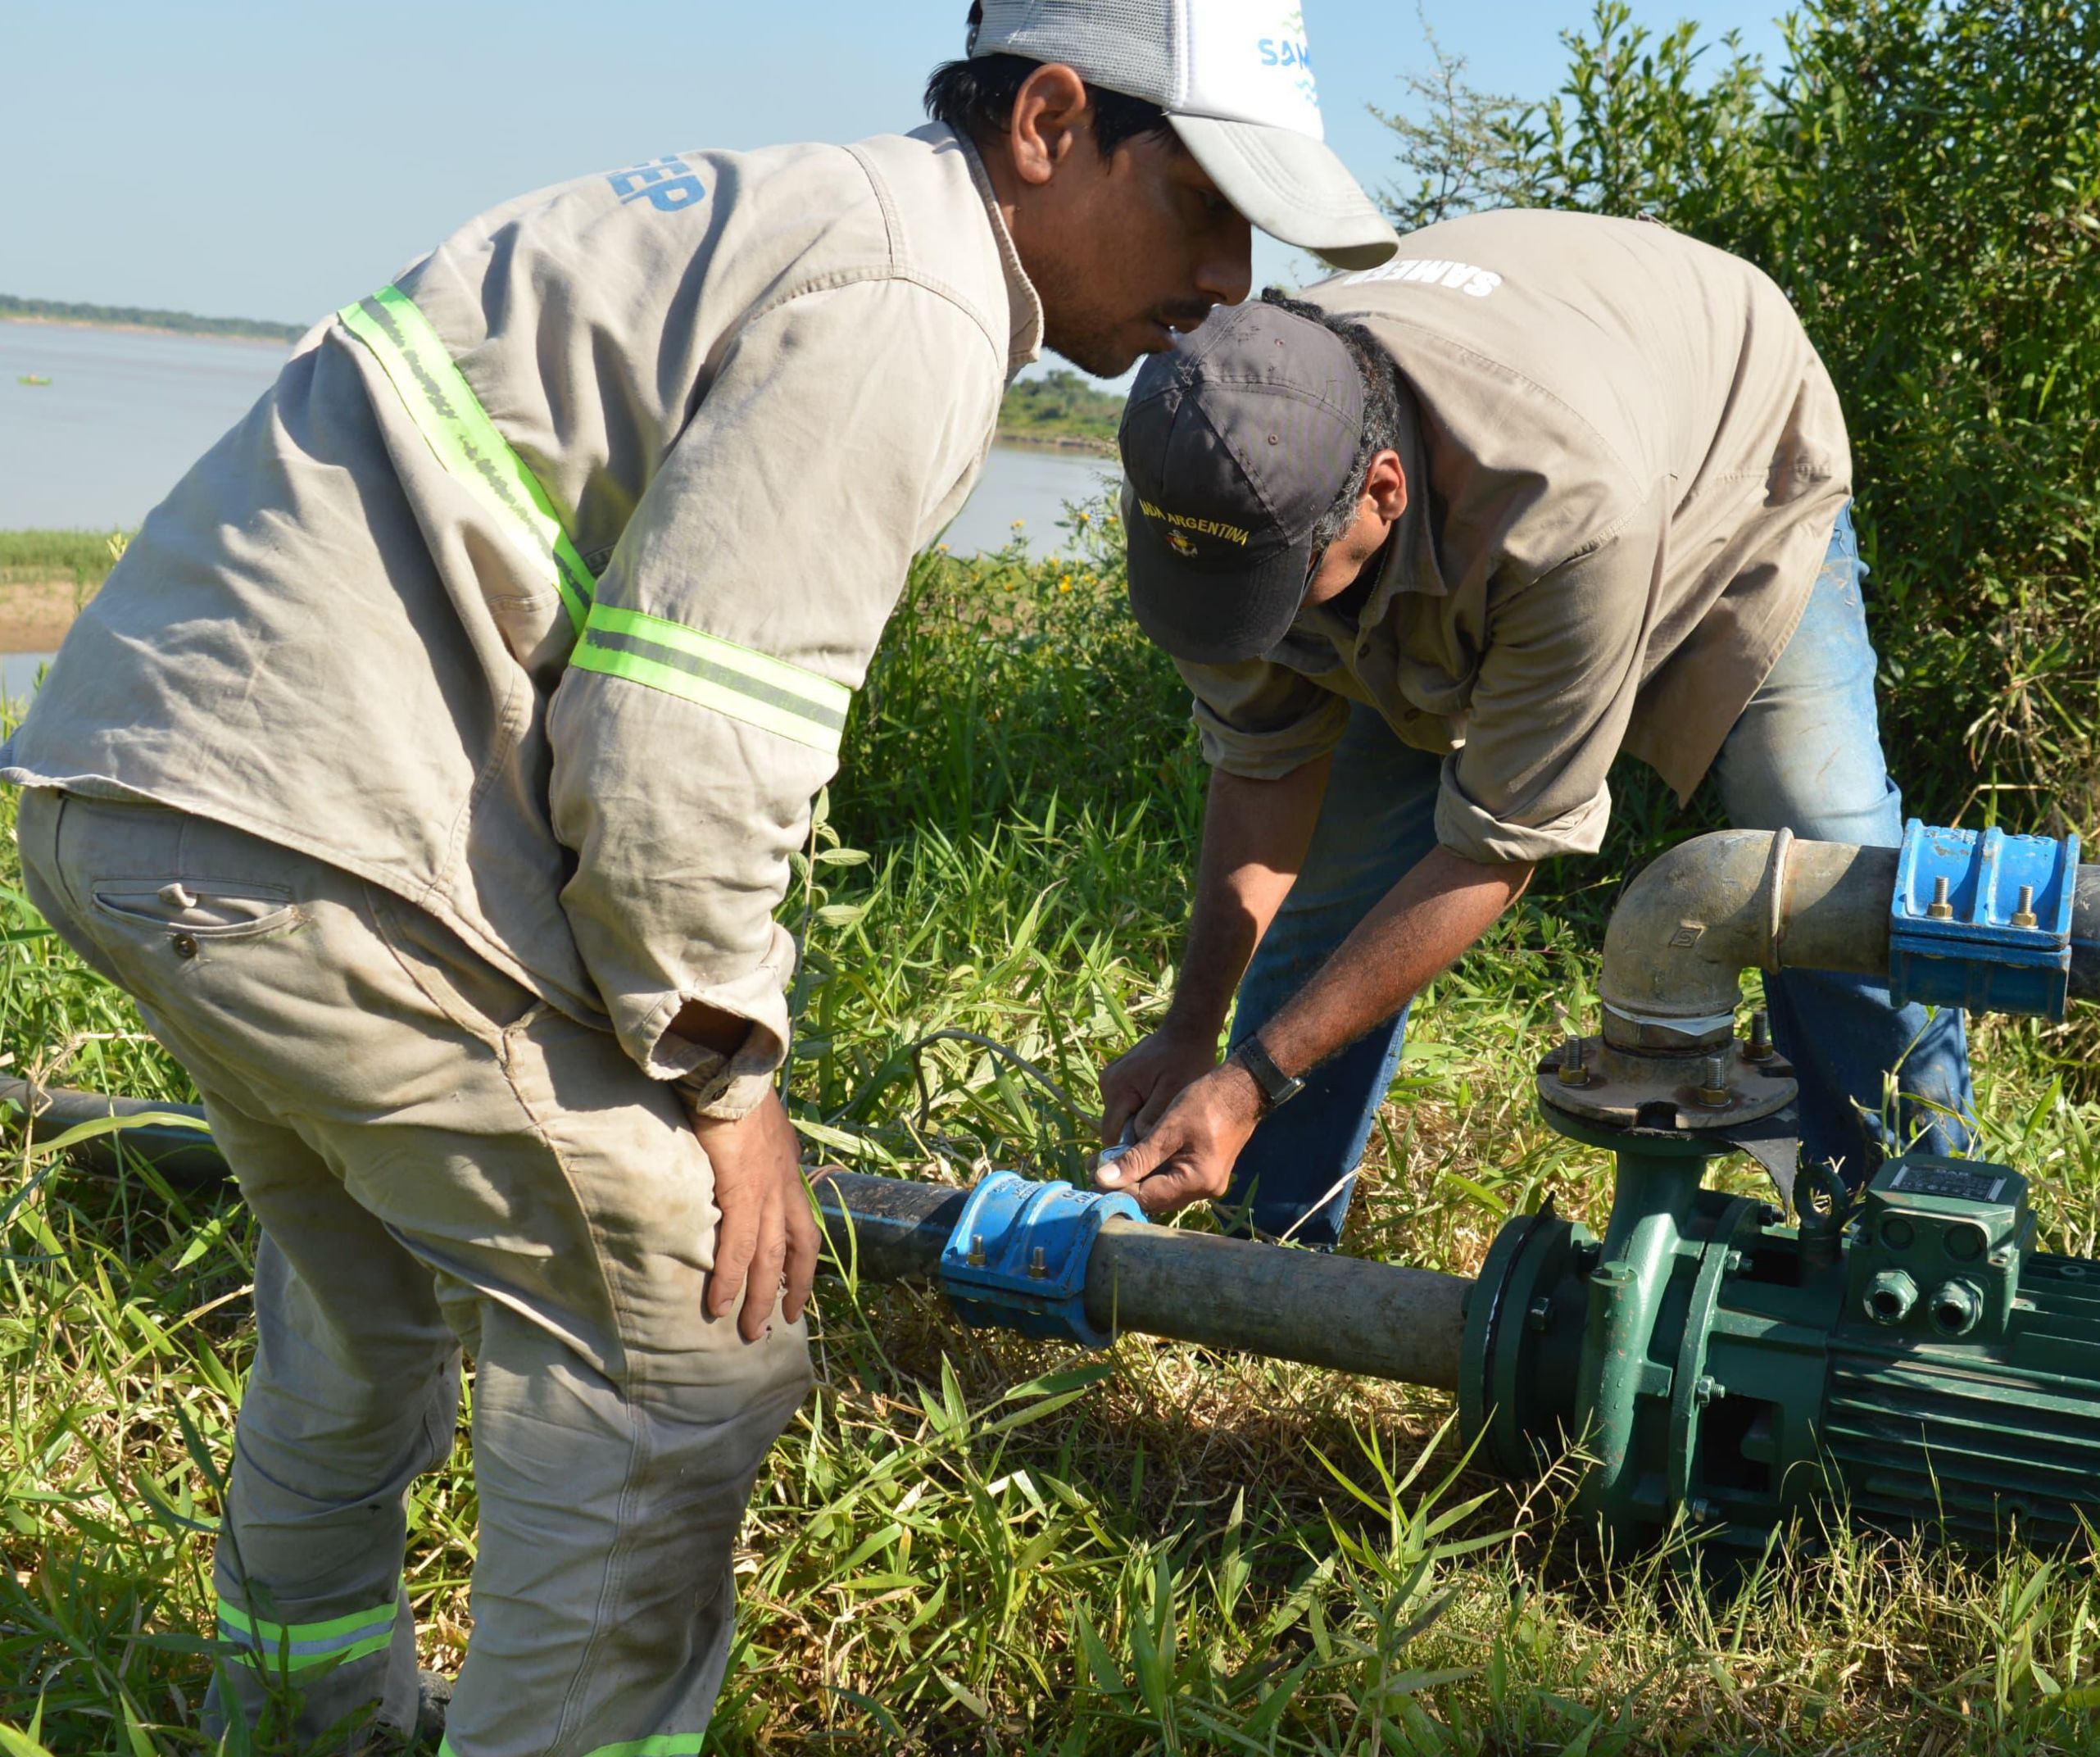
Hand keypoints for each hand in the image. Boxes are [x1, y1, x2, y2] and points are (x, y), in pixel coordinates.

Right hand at [691, 1089, 818, 1342]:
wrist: (729, 1062)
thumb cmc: (733, 1084)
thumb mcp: (757, 1119)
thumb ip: (757, 1143)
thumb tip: (745, 1153)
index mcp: (788, 1168)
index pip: (803, 1224)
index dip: (802, 1261)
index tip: (797, 1290)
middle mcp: (784, 1183)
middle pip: (794, 1249)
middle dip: (787, 1290)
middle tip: (777, 1324)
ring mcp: (766, 1188)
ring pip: (767, 1257)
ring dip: (757, 1297)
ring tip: (747, 1330)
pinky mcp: (741, 1188)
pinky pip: (737, 1245)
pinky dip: (728, 1277)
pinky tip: (717, 1304)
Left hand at [1093, 1059, 1264, 1217]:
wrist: (1244, 1089)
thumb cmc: (1207, 1102)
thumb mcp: (1167, 1128)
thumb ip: (1136, 1158)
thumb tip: (1103, 1179)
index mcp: (1197, 1181)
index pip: (1146, 1197)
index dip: (1117, 1189)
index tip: (1092, 1175)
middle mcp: (1205, 1191)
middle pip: (1154, 1198)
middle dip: (1124, 1184)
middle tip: (1094, 1167)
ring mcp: (1207, 1184)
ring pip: (1161, 1190)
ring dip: (1136, 1178)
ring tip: (1108, 1161)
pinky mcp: (1206, 1173)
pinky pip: (1172, 1180)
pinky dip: (1151, 1171)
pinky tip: (1133, 1158)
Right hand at [1098, 1019, 1223, 1145]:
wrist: (1188, 1030)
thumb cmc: (1186, 1060)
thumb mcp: (1174, 1091)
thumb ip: (1153, 1117)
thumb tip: (1138, 1145)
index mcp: (1118, 1088)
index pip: (1110, 1135)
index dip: (1127, 1151)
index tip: (1148, 1157)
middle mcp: (1107, 1083)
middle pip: (1114, 1126)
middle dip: (1134, 1136)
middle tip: (1161, 1136)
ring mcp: (1110, 1079)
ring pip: (1119, 1116)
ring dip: (1137, 1122)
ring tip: (1162, 1118)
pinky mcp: (1117, 1077)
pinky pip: (1124, 1104)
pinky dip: (1138, 1109)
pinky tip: (1158, 1105)